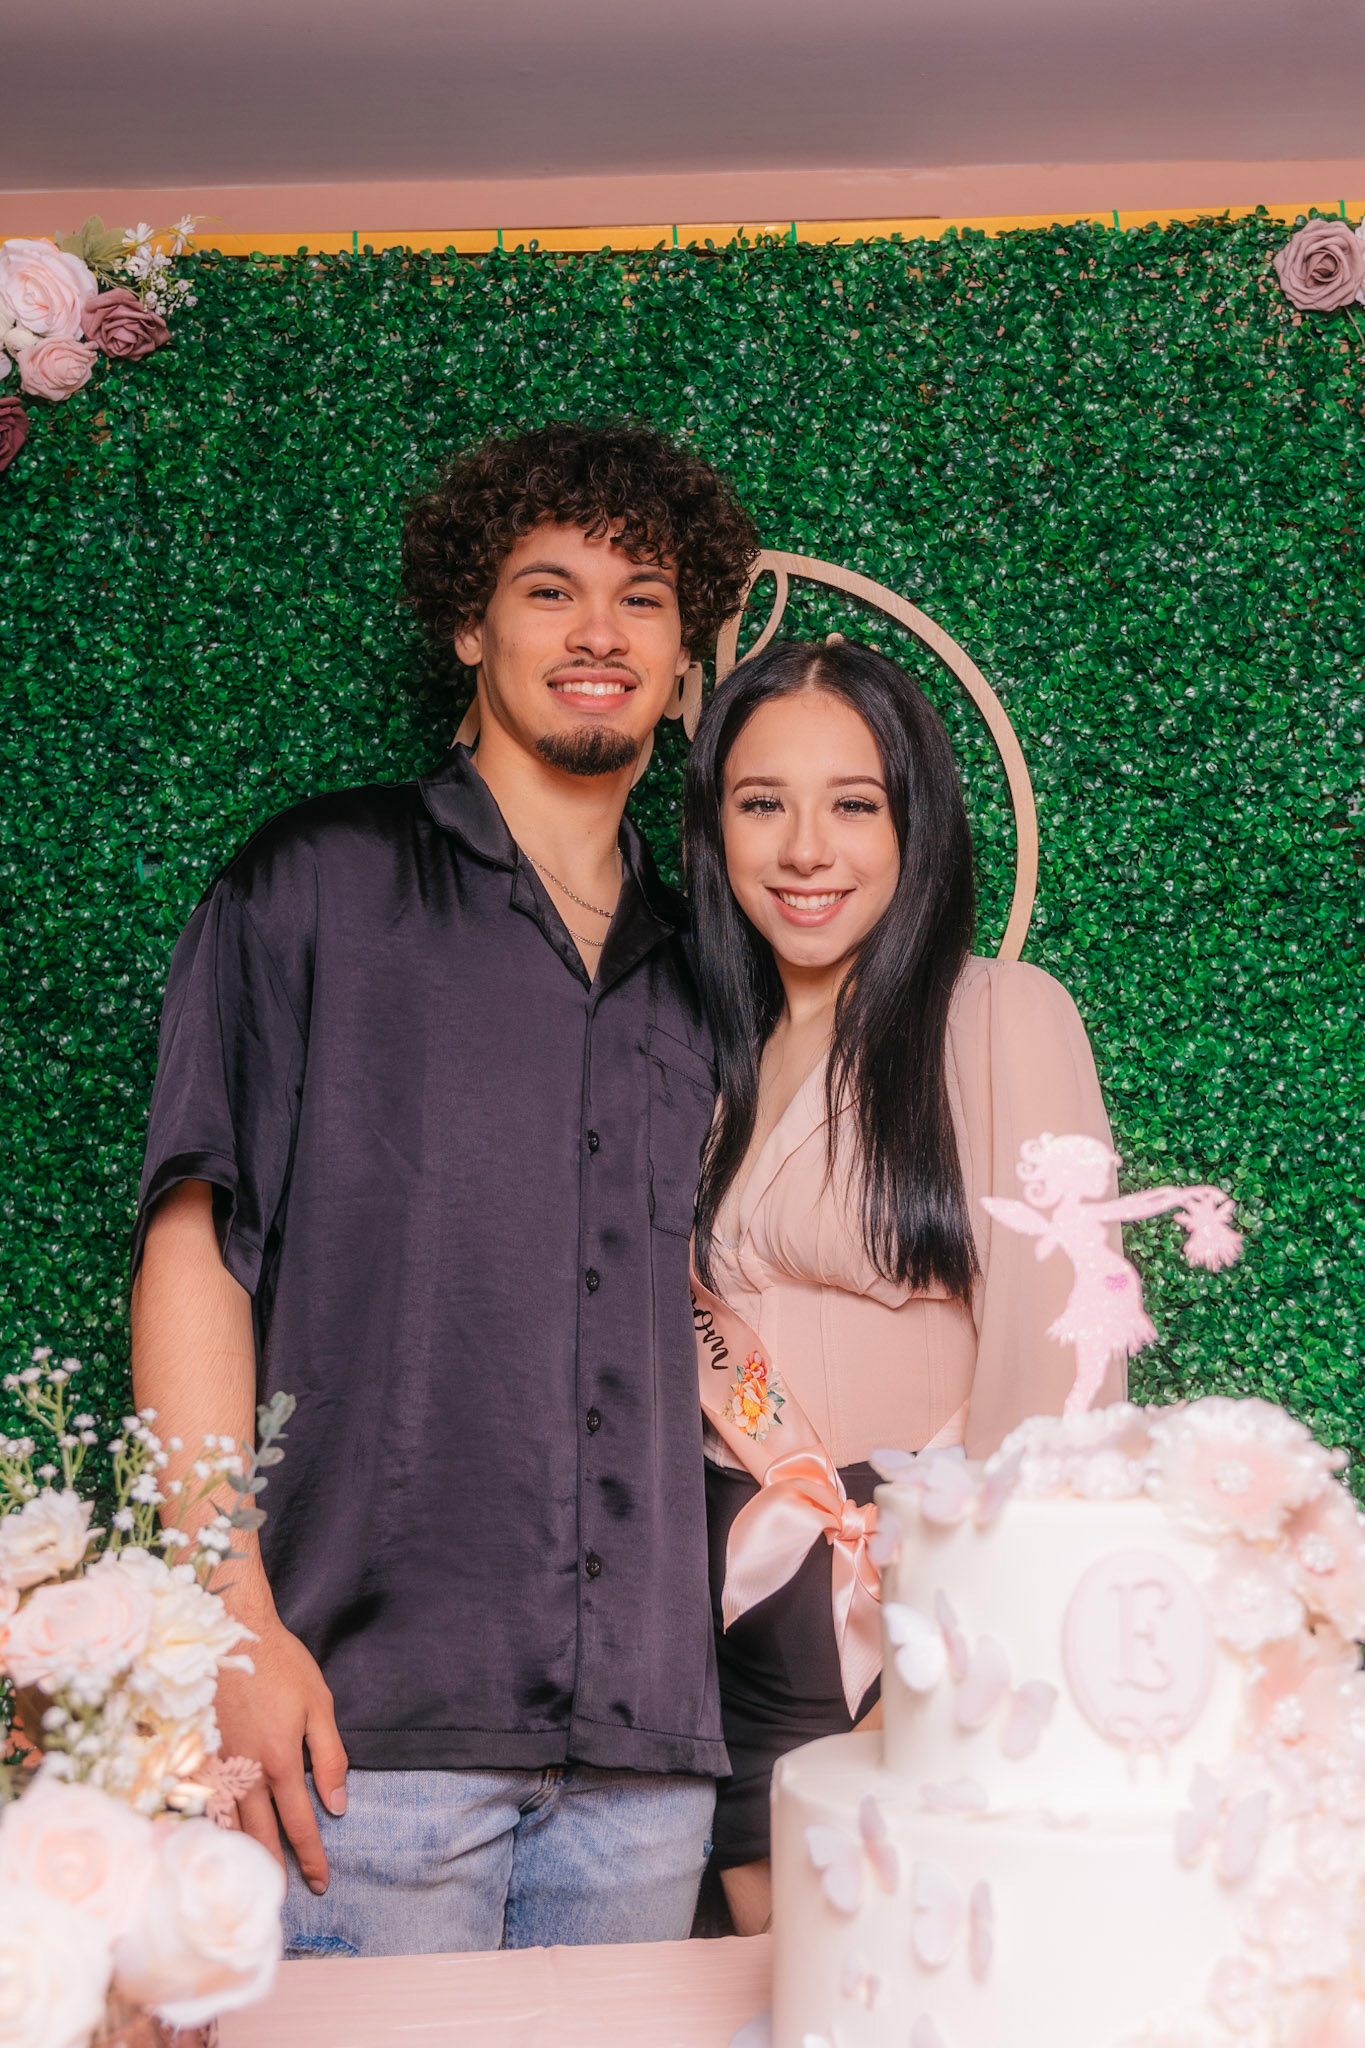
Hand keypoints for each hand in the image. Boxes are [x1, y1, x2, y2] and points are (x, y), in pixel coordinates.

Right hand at [215, 1617, 348, 1893]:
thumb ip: (329, 1758)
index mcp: (280, 1762)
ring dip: (239, 1858)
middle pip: (260, 1837)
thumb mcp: (318, 1705)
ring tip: (248, 1885)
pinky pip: (200, 1808)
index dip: (311, 1857)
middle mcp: (245, 1774)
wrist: (229, 1631)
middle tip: (280, 1901)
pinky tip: (213, 1846)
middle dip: (273, 1871)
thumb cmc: (279, 1665)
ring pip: (226, 1828)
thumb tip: (338, 1804)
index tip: (320, 1883)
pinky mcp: (193, 1756)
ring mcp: (214, 1767)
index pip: (300, 1824)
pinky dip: (209, 1832)